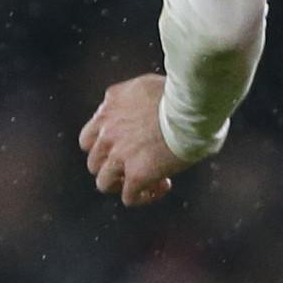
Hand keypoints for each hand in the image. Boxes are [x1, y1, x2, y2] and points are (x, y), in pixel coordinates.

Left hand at [79, 74, 198, 206]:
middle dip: (113, 165)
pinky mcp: (136, 175)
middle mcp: (108, 133)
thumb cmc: (180, 94)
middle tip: (135, 165)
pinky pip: (130, 198)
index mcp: (109, 109)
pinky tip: (162, 187)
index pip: (91, 135)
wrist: (191, 109)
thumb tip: (141, 106)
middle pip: (94, 160)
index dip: (106, 145)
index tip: (126, 145)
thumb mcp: (145, 85)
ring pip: (104, 182)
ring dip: (122, 184)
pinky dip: (143, 196)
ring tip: (145, 181)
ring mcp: (120, 156)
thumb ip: (132, 96)